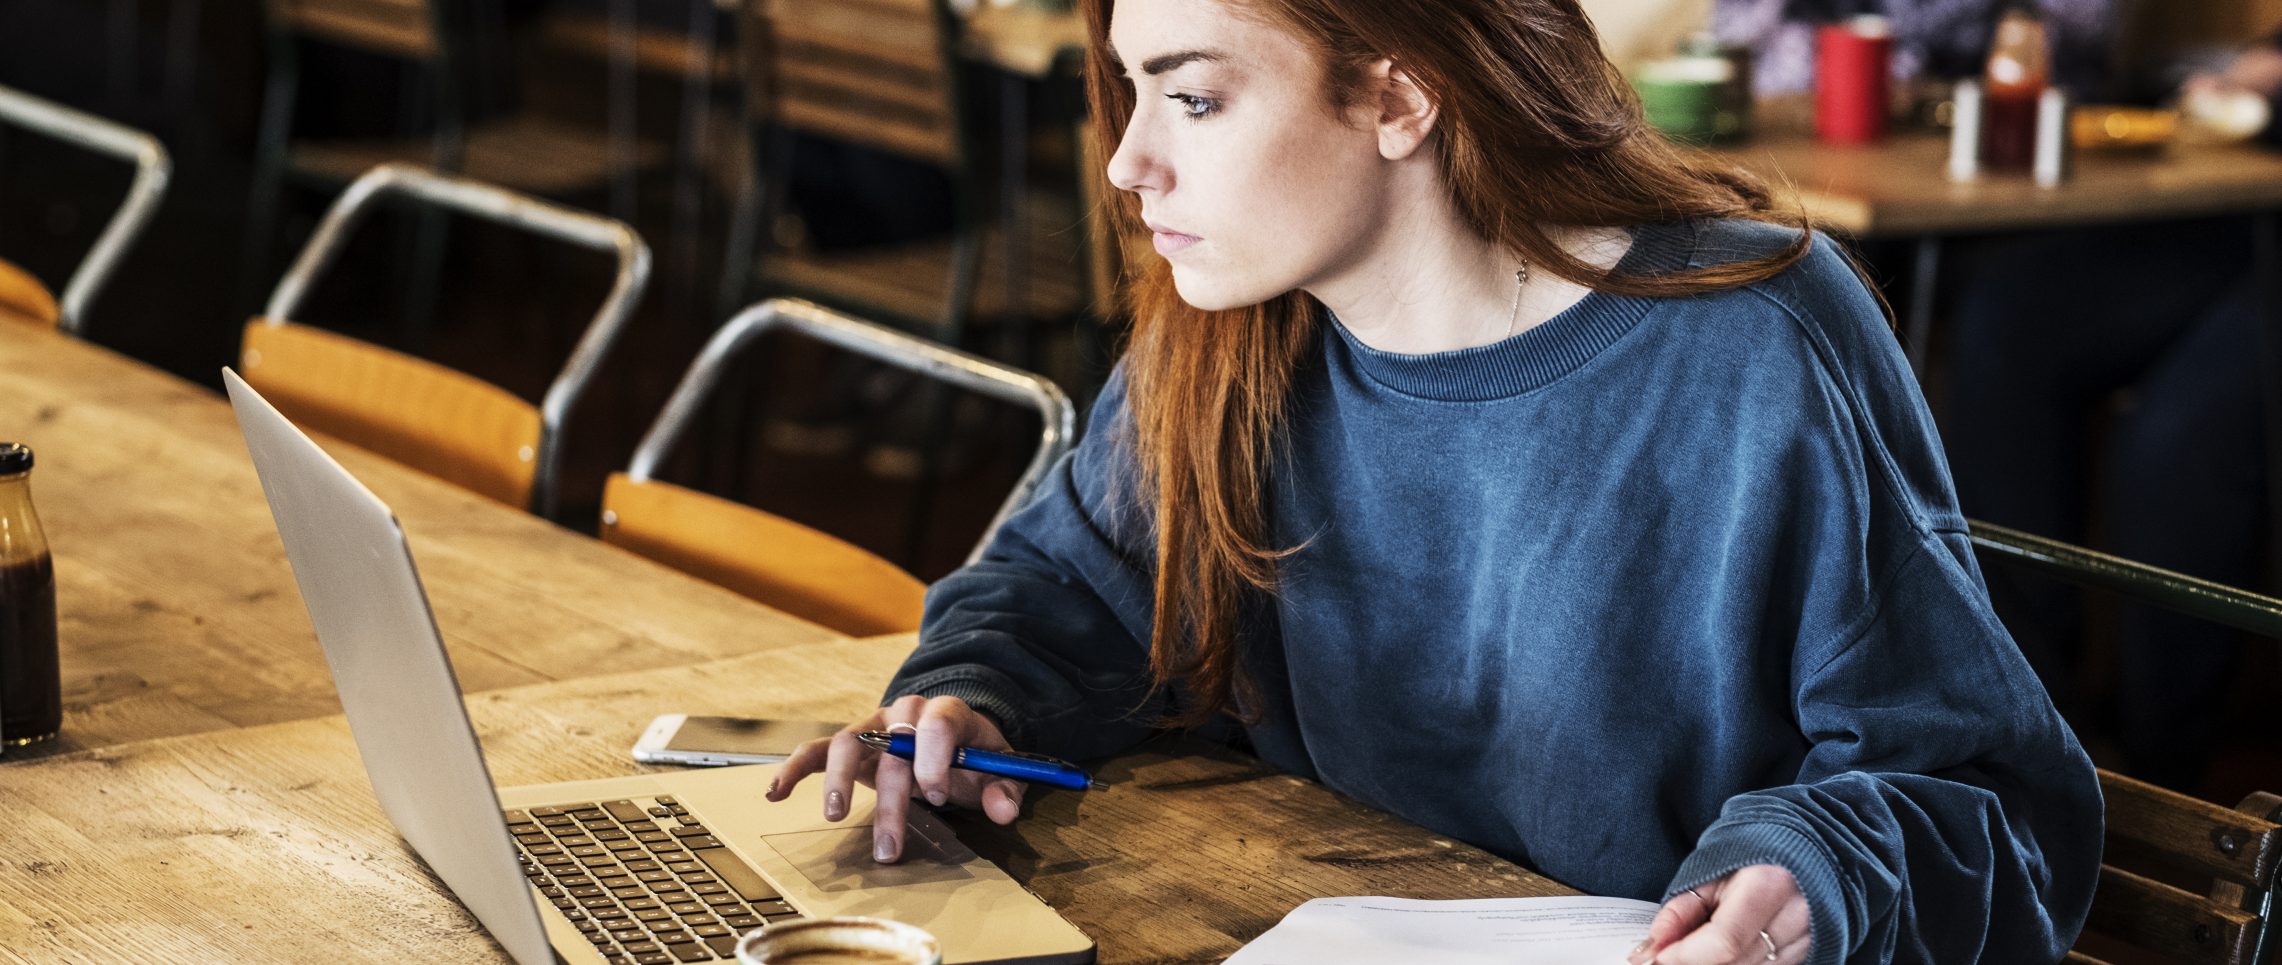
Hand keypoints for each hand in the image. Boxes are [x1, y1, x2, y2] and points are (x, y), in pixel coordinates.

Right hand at [765, 694, 1025, 863]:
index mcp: (946, 713)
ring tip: (835, 816)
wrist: (951, 734)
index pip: (938, 723)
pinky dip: (794, 768)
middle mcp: (904, 714)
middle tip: (889, 847)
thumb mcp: (1000, 769)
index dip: (935, 756)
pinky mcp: (851, 744)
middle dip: (891, 798)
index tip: (937, 793)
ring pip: (848, 742)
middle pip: (892, 746)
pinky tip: (776, 793)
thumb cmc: (975, 755)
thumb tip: (1004, 811)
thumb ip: (1005, 788)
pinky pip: (815, 750)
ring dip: (839, 779)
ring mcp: (873, 727)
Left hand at [1626, 864, 1808, 964]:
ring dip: (1718, 964)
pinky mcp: (1810, 950)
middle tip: (1668, 956)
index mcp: (1768, 884)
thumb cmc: (1748, 856)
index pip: (1724, 940)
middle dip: (1695, 962)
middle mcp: (1795, 914)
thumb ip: (1679, 913)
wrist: (1795, 847)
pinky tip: (1724, 952)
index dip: (1685, 955)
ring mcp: (1806, 936)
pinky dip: (1739, 964)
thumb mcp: (1706, 874)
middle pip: (1737, 962)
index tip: (1656, 957)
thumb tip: (1652, 948)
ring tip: (1696, 949)